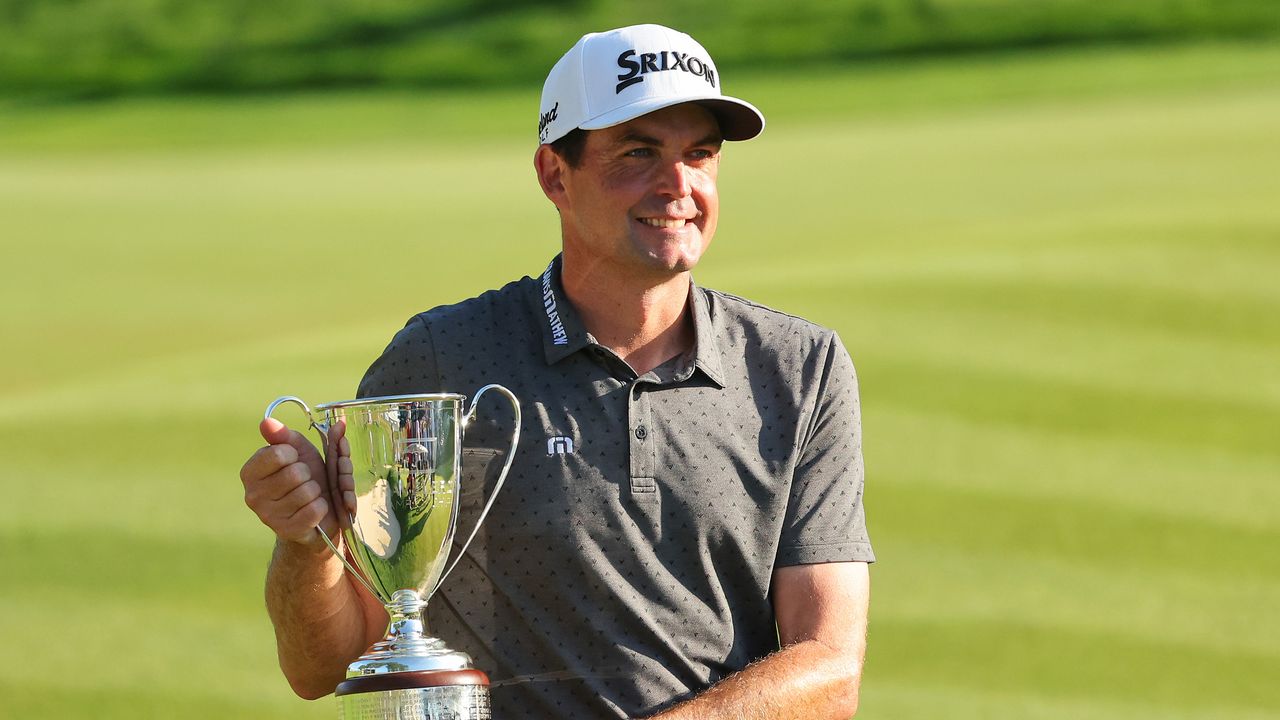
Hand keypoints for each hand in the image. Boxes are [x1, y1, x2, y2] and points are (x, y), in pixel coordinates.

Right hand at [241, 418, 354, 547]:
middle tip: (303, 481)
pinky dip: (321, 506)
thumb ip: (284, 435)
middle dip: (308, 474)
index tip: (292, 461)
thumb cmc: (306, 477)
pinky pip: (315, 510)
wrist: (316, 511)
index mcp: (250, 472)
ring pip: (307, 492)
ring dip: (316, 491)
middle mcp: (253, 495)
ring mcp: (268, 516)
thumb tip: (266, 422)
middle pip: (296, 473)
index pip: (278, 453)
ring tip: (308, 495)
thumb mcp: (297, 451)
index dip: (294, 454)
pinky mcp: (287, 531)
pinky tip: (313, 509)